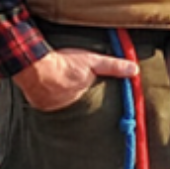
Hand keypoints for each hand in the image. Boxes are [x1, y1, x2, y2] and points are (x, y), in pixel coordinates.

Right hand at [14, 48, 138, 111]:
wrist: (35, 67)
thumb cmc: (64, 63)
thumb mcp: (93, 61)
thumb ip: (113, 67)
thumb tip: (135, 71)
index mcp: (84, 96)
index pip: (89, 96)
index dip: (87, 89)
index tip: (84, 84)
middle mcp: (70, 105)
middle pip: (75, 100)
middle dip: (73, 92)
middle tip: (69, 81)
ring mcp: (54, 107)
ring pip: (60, 102)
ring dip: (60, 95)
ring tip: (58, 84)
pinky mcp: (40, 106)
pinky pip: (46, 104)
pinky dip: (47, 97)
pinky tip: (46, 87)